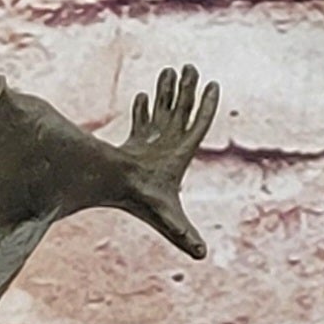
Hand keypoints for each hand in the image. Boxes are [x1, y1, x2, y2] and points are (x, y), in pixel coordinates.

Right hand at [117, 64, 217, 259]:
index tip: (213, 85)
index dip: (208, 105)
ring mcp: (149, 144)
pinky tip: (144, 97)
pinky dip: (144, 109)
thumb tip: (202, 256)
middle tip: (188, 67)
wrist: (109, 190)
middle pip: (180, 111)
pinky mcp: (132, 145)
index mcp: (180, 153)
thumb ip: (182, 233)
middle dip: (185, 89)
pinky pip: (141, 121)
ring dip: (166, 92)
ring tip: (170, 71)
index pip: (199, 124)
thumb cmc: (140, 199)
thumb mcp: (167, 216)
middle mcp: (166, 146)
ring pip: (161, 110)